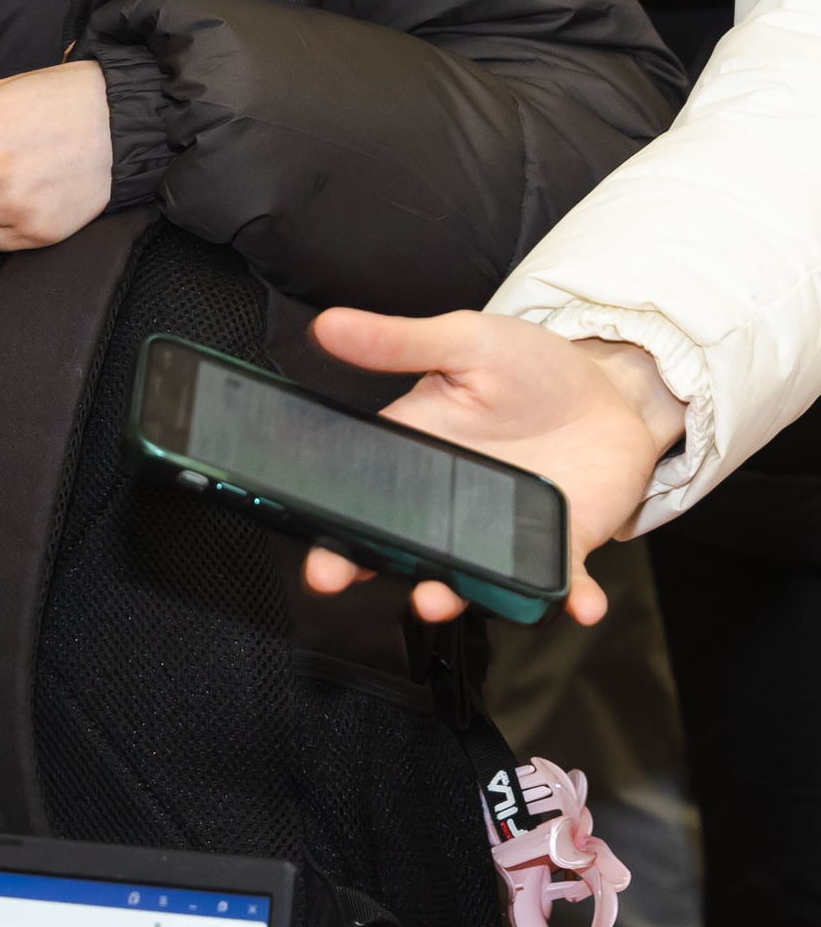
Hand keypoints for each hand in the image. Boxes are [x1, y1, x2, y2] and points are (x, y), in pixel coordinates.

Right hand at [299, 309, 686, 624]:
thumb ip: (398, 342)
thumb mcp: (465, 341)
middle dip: (373, 573)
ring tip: (440, 600)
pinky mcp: (562, 547)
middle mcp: (453, 506)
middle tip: (348, 580)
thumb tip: (328, 323)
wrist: (611, 389)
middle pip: (403, 552)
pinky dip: (571, 599)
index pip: (362, 502)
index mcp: (418, 454)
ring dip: (454, 598)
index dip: (333, 536)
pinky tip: (580, 603)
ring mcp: (505, 533)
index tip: (316, 559)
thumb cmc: (533, 365)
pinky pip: (562, 583)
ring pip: (473, 580)